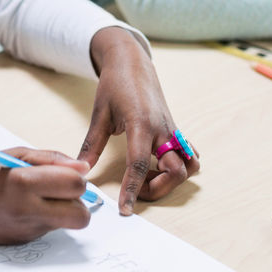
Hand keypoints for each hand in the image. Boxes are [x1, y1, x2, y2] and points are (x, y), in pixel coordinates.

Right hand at [0, 149, 92, 243]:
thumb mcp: (14, 154)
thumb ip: (51, 159)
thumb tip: (82, 168)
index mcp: (24, 183)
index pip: (75, 185)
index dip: (77, 177)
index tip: (67, 173)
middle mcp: (27, 211)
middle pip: (80, 216)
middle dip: (79, 203)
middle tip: (62, 190)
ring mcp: (26, 231)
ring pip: (66, 224)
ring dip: (62, 210)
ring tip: (39, 197)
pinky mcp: (22, 243)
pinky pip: (48, 229)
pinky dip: (44, 218)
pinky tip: (23, 208)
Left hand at [80, 27, 200, 214]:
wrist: (132, 61)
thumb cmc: (115, 84)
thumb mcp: (99, 113)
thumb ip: (92, 145)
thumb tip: (81, 170)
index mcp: (141, 124)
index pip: (140, 165)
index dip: (132, 190)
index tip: (125, 209)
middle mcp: (163, 129)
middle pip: (175, 171)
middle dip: (158, 189)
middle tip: (135, 190)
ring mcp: (173, 130)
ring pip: (190, 165)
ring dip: (172, 180)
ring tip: (149, 178)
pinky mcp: (176, 130)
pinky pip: (189, 154)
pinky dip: (180, 167)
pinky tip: (158, 167)